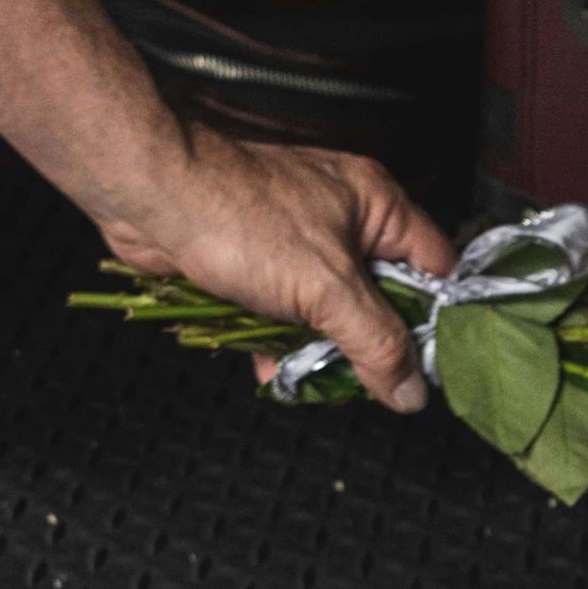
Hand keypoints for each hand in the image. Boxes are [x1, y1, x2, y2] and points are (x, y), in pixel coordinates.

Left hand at [85, 121, 456, 411]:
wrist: (150, 199)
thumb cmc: (237, 217)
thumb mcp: (326, 289)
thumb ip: (376, 343)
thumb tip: (409, 390)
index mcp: (375, 205)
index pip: (435, 267)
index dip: (437, 318)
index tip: (429, 366)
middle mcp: (343, 217)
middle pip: (382, 297)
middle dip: (368, 343)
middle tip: (363, 378)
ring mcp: (298, 240)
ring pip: (330, 312)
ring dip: (317, 348)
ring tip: (308, 375)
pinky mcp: (258, 262)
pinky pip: (286, 313)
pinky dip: (279, 341)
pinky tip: (269, 367)